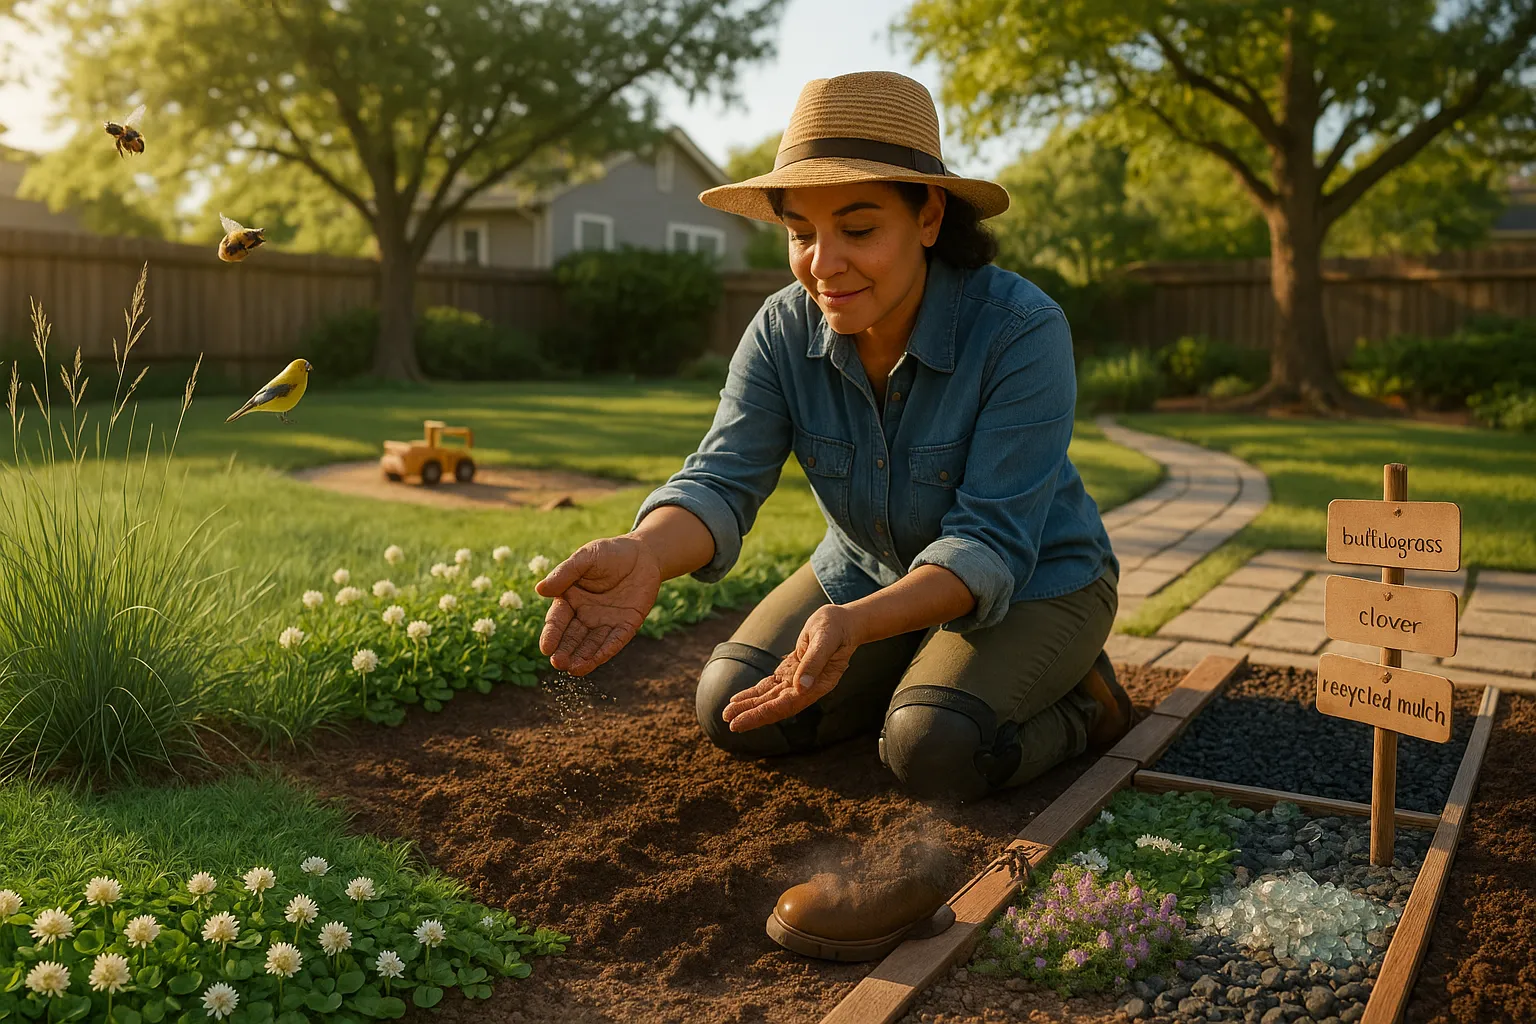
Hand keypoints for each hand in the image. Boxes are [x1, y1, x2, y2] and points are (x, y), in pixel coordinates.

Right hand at [534, 535, 662, 675]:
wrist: (643, 554)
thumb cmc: (609, 553)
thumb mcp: (586, 558)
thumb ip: (565, 573)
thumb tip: (540, 589)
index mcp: (570, 599)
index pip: (557, 620)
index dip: (551, 634)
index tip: (546, 648)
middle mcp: (585, 615)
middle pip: (572, 637)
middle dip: (565, 651)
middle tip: (558, 663)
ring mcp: (605, 622)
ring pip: (591, 644)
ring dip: (583, 657)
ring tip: (574, 669)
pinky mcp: (626, 625)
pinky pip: (615, 641)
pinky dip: (606, 651)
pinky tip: (597, 661)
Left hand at [722, 604, 862, 732]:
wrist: (842, 622)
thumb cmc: (836, 628)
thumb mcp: (825, 640)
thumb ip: (814, 662)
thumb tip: (801, 688)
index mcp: (818, 685)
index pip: (786, 705)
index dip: (762, 714)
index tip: (742, 722)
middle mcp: (806, 688)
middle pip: (775, 706)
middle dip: (752, 715)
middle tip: (729, 723)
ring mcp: (796, 681)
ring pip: (769, 698)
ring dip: (749, 706)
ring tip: (727, 714)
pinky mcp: (789, 672)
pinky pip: (768, 686)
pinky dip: (753, 693)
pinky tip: (737, 700)